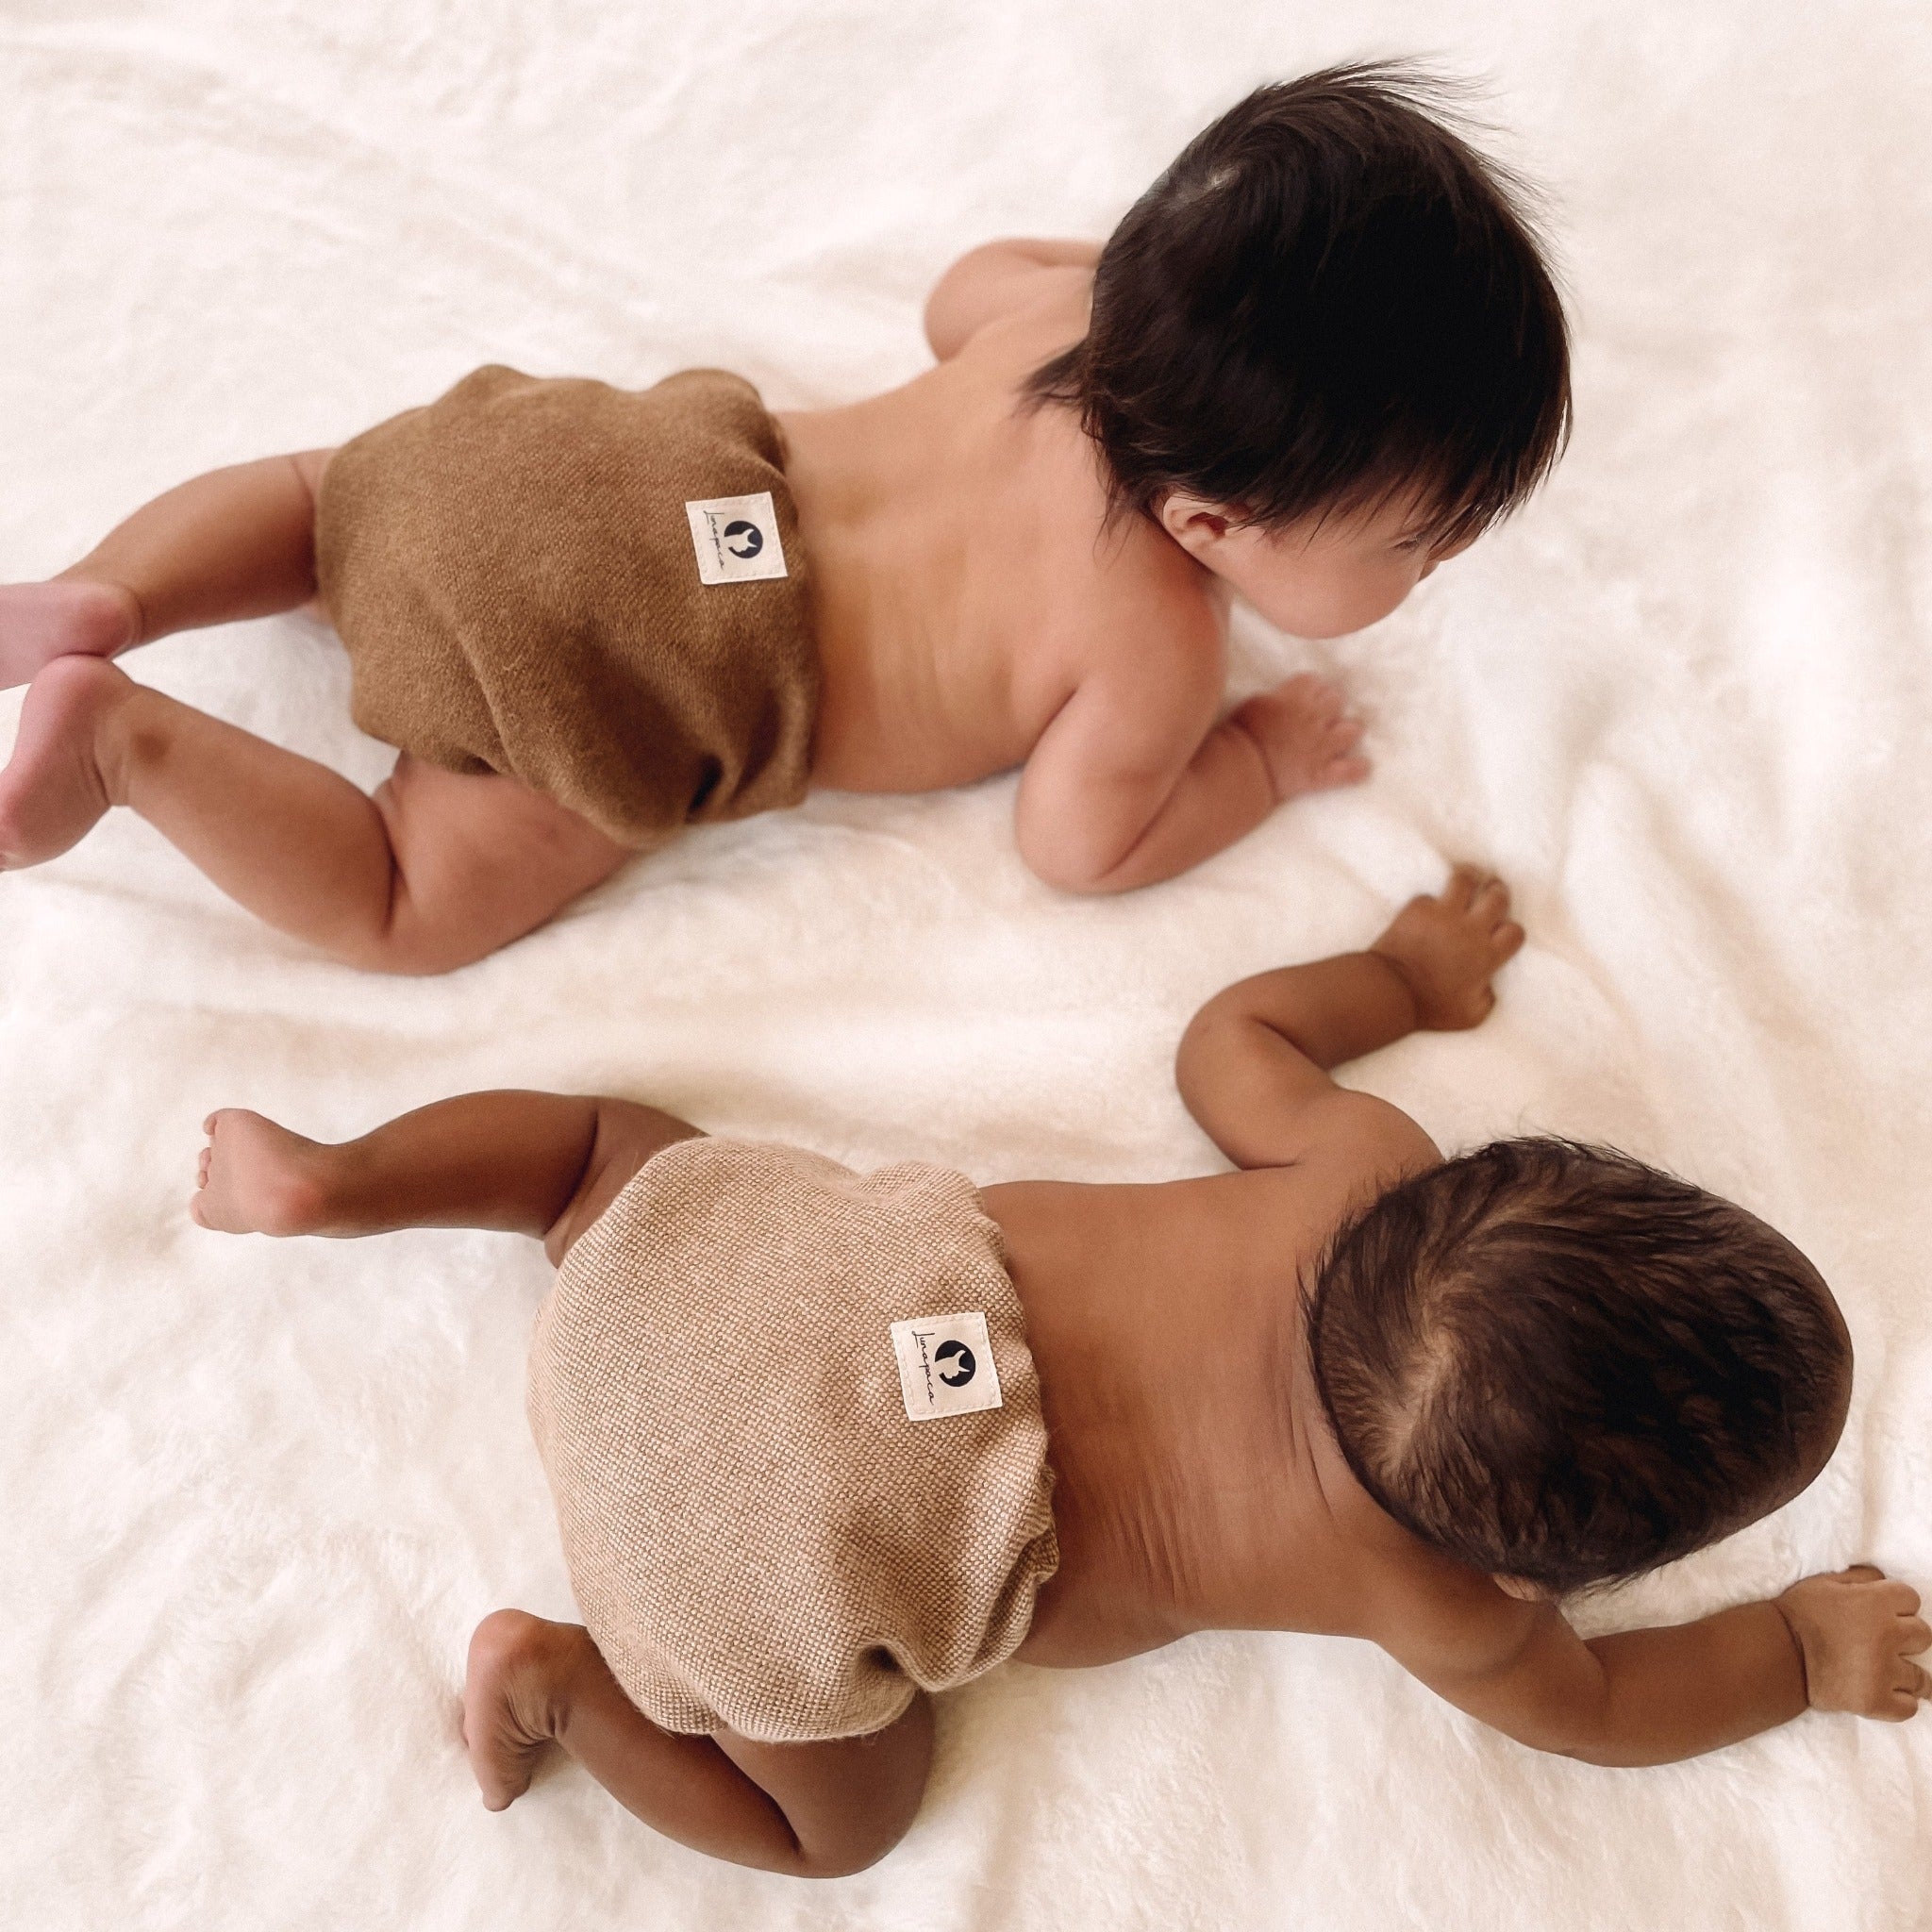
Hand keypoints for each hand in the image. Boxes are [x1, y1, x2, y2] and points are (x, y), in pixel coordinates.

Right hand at [1230, 673, 1368, 802]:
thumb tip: (1286, 696)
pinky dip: (1358, 769)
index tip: (1305, 697)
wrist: (1240, 769)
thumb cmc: (1239, 736)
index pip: (1314, 681)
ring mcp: (1320, 746)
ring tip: (1339, 739)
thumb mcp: (1255, 704)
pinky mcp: (1320, 773)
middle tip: (1322, 717)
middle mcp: (1313, 717)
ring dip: (1347, 733)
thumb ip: (1277, 697)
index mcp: (1294, 697)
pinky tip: (1362, 767)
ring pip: (1352, 730)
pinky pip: (1351, 771)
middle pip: (1336, 700)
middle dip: (1330, 706)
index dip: (1311, 689)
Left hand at [1369, 865, 1524, 1030]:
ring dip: (1469, 877)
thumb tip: (1489, 985)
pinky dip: (1430, 902)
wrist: (1389, 992)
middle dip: (1498, 892)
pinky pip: (1428, 896)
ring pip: (1465, 879)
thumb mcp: (1471, 1015)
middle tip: (1493, 893)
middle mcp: (1470, 930)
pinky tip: (1429, 908)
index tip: (1501, 934)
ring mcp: (1443, 915)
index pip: (1515, 931)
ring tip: (1470, 877)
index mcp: (1486, 956)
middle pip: (1497, 896)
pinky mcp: (1417, 909)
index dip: (1511, 932)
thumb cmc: (1430, 1008)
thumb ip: (1488, 997)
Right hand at [1777, 1567, 1930, 1719]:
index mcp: (1875, 1603)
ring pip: (1922, 1678)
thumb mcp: (1824, 1582)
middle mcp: (1887, 1636)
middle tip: (1884, 1642)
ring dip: (1908, 1675)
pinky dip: (1900, 1702)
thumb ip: (1861, 1577)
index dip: (1897, 1605)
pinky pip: (1909, 1707)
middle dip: (1906, 1637)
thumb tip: (1884, 1581)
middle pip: (1923, 1635)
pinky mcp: (1876, 1702)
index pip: (1911, 1599)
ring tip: (1889, 1673)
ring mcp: (1884, 1672)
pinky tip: (1886, 1694)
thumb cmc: (1799, 1614)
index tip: (1883, 1612)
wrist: (1777, 1654)